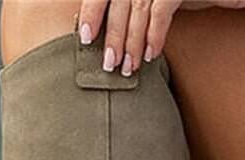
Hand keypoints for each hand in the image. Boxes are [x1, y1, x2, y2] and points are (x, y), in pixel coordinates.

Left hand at [78, 0, 244, 76]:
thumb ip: (135, 8)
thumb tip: (115, 36)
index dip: (92, 11)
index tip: (84, 37)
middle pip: (118, 2)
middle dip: (113, 36)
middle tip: (108, 66)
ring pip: (137, 9)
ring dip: (132, 42)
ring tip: (128, 68)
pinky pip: (161, 10)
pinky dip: (155, 34)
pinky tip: (151, 55)